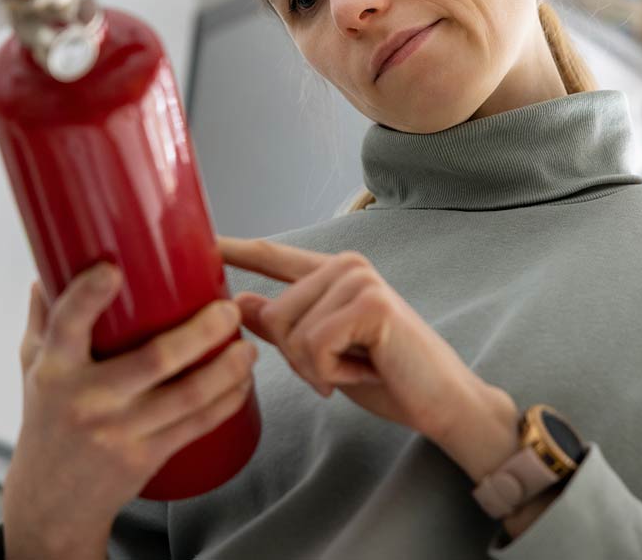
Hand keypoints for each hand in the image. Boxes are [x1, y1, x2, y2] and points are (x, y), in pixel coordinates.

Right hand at [2, 263, 256, 558]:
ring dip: (227, 369)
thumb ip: (45, 319)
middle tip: (228, 310)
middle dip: (201, 331)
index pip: (66, 326)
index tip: (112, 268)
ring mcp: (118, 432)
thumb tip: (49, 268)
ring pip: (187, 395)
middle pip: (154, 359)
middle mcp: (86, 400)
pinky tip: (243, 382)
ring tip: (248, 347)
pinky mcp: (144, 458)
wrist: (51, 503)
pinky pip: (195, 426)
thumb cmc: (46, 425)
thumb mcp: (33, 369)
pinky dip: (226, 401)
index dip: (88, 296)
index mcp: (55, 370)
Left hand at [219, 236, 481, 441]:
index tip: (200, 239)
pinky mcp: (370, 303)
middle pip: (272, 313)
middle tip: (341, 368)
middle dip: (296, 358)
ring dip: (317, 368)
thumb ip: (284, 327)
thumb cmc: (386, 378)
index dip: (234, 248)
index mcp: (333, 273)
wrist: (441, 403)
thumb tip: (237, 302)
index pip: (273, 257)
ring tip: (358, 367)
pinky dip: (331, 373)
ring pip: (290, 332)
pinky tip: (366, 371)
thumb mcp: (322, 355)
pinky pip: (313, 346)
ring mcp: (359, 279)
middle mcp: (346, 265)